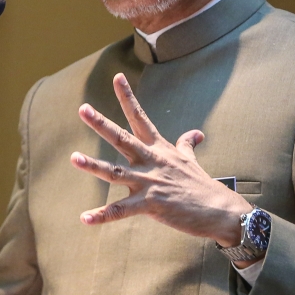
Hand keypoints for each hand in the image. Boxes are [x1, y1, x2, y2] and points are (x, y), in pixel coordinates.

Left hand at [71, 73, 251, 249]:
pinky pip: (121, 211)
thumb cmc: (203, 186)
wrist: (220, 211)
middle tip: (83, 109)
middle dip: (101, 124)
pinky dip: (102, 215)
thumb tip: (196, 133)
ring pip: (115, 172)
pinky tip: (84, 218)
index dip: (127, 97)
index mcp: (159, 149)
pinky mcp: (150, 205)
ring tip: (74, 158)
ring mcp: (149, 183)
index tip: (116, 77)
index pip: (140, 118)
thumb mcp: (191, 161)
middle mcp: (151, 161)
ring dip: (93, 166)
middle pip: (122, 138)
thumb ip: (186, 145)